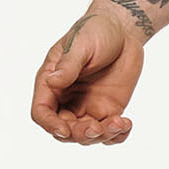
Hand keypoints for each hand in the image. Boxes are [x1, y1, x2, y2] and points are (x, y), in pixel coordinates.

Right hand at [30, 8, 144, 143]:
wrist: (123, 31)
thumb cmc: (95, 31)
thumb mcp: (81, 44)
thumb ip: (68, 64)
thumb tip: (52, 81)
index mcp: (51, 83)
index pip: (41, 112)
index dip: (50, 124)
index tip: (65, 130)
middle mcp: (66, 99)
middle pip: (64, 129)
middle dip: (79, 134)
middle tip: (97, 128)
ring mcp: (87, 106)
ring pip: (87, 135)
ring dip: (101, 136)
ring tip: (119, 123)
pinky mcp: (108, 109)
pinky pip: (108, 131)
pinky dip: (117, 135)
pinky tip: (126, 126)